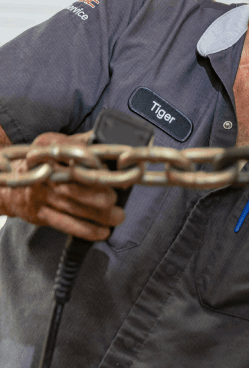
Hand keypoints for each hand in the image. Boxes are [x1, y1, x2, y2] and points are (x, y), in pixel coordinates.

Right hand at [0, 132, 124, 240]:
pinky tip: (103, 231)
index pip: (78, 155)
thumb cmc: (43, 164)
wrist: (9, 185)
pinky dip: (87, 230)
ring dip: (101, 215)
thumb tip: (107, 136)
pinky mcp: (39, 213)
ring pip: (75, 206)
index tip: (117, 172)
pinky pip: (66, 224)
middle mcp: (45, 172)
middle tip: (116, 198)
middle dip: (102, 193)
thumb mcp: (55, 145)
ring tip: (118, 217)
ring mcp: (41, 194)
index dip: (99, 164)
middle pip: (78, 184)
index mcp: (50, 150)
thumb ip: (80, 141)